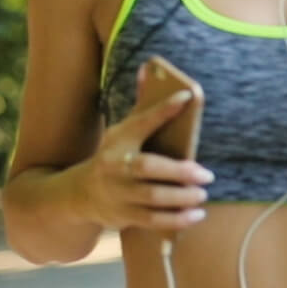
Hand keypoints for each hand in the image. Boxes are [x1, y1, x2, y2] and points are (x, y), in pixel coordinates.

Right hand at [79, 63, 212, 231]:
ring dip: (181, 198)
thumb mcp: (122, 130)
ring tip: (202, 194)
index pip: (141, 121)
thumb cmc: (113, 155)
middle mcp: (115, 167)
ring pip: (152, 198)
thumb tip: (150, 67)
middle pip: (148, 168)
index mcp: (118, 140)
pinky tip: (196, 215)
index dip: (163, 109)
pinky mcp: (124, 216)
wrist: (79, 194)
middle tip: (206, 174)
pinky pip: (152, 220)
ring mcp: (119, 193)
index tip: (187, 97)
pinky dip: (176, 220)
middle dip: (179, 172)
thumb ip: (142, 105)